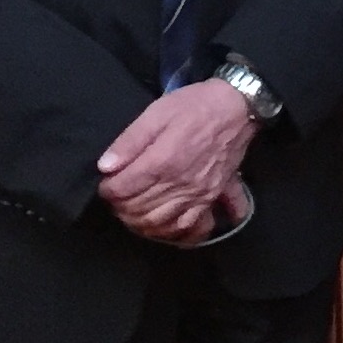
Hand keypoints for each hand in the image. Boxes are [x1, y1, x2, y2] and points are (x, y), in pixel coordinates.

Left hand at [98, 80, 255, 240]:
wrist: (236, 107)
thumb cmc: (193, 107)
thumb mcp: (156, 113)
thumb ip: (129, 141)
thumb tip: (105, 167)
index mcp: (161, 163)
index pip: (122, 191)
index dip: (107, 189)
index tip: (107, 182)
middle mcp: (180, 185)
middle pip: (139, 211)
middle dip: (120, 208)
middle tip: (117, 197)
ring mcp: (199, 195)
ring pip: (162, 224)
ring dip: (142, 224)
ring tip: (134, 213)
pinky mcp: (214, 197)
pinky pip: (197, 228)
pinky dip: (180, 235)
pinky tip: (168, 228)